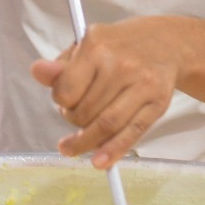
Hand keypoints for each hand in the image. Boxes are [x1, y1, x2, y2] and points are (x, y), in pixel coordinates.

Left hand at [32, 18, 180, 168]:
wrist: (167, 42)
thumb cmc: (120, 46)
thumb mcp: (87, 46)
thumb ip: (61, 66)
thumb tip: (37, 71)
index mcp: (97, 46)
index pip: (67, 90)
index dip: (60, 103)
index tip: (63, 102)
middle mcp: (121, 64)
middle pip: (86, 111)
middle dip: (74, 121)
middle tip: (75, 117)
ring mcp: (142, 84)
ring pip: (107, 126)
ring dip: (87, 142)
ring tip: (76, 146)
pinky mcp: (158, 102)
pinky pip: (132, 132)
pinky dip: (113, 151)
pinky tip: (99, 162)